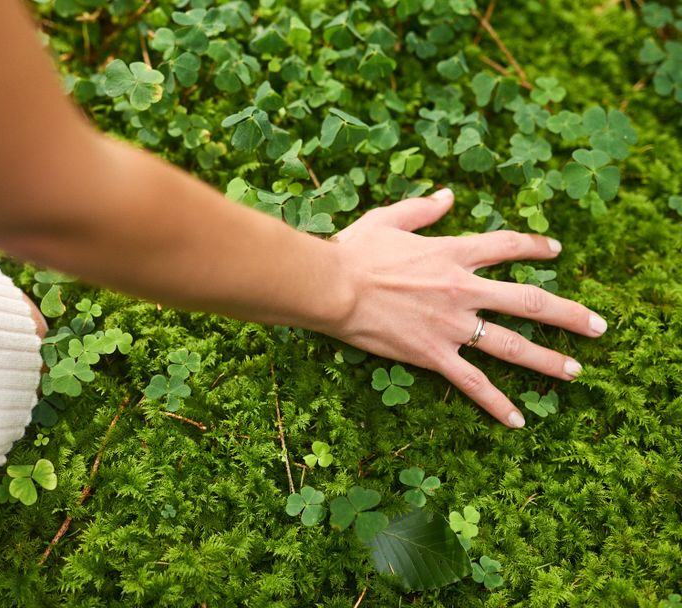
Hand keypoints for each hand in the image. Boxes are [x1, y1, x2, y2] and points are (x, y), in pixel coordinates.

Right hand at [331, 188, 604, 427]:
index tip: (556, 250)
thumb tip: (448, 196)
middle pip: (529, 301)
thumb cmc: (355, 251)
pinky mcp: (433, 354)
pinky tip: (517, 420)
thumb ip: (423, 209)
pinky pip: (472, 382)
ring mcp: (451, 325)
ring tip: (575, 371)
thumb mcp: (389, 218)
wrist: (333, 286)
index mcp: (453, 253)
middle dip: (568, 314)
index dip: (536, 246)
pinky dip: (496, 402)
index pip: (508, 247)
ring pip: (512, 345)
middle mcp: (463, 289)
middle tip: (597, 327)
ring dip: (548, 359)